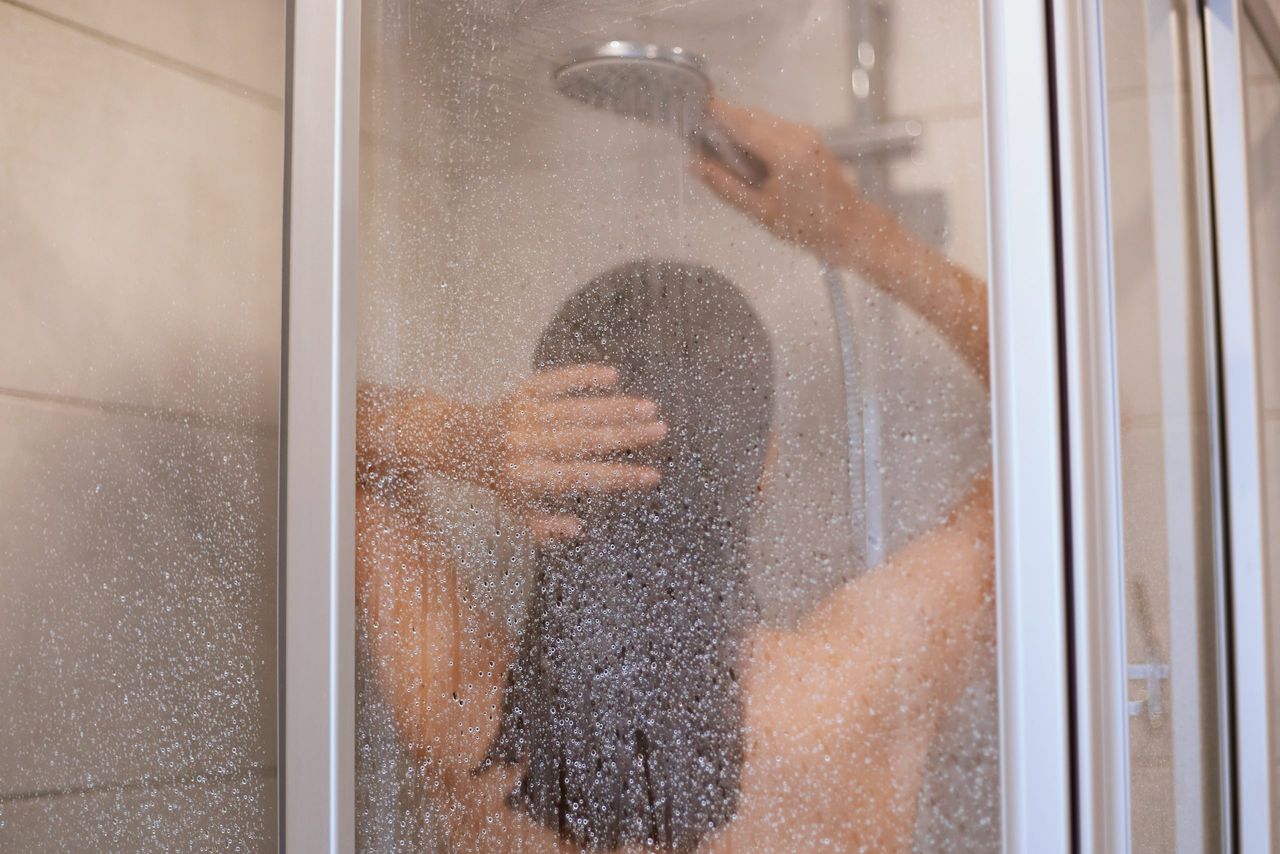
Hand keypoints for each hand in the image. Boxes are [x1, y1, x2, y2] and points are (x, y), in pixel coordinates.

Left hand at [490, 364, 665, 540]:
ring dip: (615, 406)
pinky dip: (581, 377)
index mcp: (525, 478)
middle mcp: (524, 445)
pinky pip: (554, 380)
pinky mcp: (520, 393)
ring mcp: (522, 415)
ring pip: (576, 410)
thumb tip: (578, 529)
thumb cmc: (490, 478)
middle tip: (659, 430)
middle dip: (626, 435)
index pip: (581, 477)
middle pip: (584, 440)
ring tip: (648, 406)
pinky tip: (612, 375)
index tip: (652, 475)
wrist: (449, 439)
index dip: (619, 476)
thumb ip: (544, 527)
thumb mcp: (513, 510)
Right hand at [693, 99, 868, 265]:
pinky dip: (752, 135)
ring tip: (716, 152)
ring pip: (759, 119)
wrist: (850, 229)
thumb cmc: (808, 228)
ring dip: (736, 129)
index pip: (740, 120)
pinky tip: (743, 157)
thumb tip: (693, 164)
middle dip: (721, 122)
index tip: (688, 107)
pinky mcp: (807, 137)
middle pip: (748, 115)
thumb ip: (723, 185)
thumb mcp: (759, 212)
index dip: (712, 111)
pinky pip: (772, 127)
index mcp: (786, 152)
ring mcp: (805, 132)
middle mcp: (797, 134)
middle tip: (695, 139)